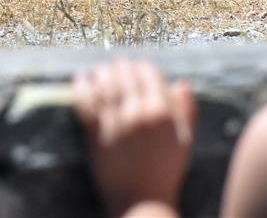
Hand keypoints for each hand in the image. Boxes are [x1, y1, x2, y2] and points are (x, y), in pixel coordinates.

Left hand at [73, 59, 196, 217]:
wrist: (141, 201)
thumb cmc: (165, 172)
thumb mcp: (184, 141)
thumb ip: (186, 111)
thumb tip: (182, 83)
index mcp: (161, 112)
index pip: (149, 74)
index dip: (143, 67)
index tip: (138, 68)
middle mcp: (137, 112)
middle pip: (125, 75)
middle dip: (121, 66)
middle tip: (117, 65)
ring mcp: (115, 121)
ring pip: (105, 84)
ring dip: (101, 72)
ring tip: (100, 69)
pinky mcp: (95, 132)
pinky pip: (85, 102)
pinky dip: (81, 87)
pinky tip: (80, 79)